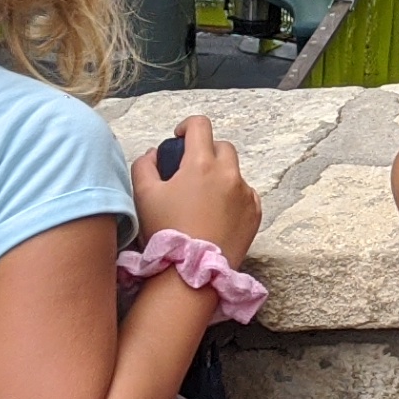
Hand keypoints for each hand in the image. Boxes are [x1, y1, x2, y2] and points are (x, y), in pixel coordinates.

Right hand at [134, 116, 259, 266]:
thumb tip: (153, 154)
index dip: (187, 126)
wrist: (191, 274)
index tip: (179, 139)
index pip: (200, 125)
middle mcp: (229, 174)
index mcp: (201, 164)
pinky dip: (232, 197)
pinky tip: (216, 215)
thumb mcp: (143, 195)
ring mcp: (246, 194)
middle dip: (206, 152)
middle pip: (221, 147)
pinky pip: (245, 194)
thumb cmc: (165, 233)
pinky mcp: (255, 213)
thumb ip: (144, 165)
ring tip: (202, 199)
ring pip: (234, 172)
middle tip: (190, 172)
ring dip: (220, 176)